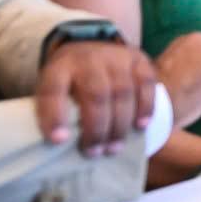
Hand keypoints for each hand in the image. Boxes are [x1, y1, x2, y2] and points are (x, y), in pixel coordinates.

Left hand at [35, 40, 158, 154]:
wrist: (91, 48)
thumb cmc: (71, 80)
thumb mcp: (54, 89)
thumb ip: (56, 111)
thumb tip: (61, 148)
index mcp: (60, 68)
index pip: (54, 90)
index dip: (55, 115)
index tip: (58, 141)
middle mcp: (88, 59)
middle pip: (95, 94)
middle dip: (96, 128)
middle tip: (94, 153)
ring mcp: (116, 56)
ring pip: (122, 91)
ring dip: (120, 125)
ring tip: (114, 148)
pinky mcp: (138, 59)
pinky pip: (146, 83)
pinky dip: (145, 106)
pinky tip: (141, 126)